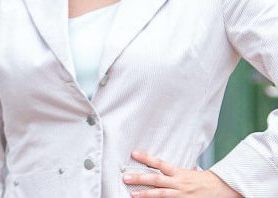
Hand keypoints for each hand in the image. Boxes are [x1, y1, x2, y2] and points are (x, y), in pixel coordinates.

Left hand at [124, 150, 239, 197]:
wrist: (223, 189)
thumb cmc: (205, 181)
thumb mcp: (190, 171)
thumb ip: (176, 170)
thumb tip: (163, 165)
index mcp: (180, 173)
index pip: (160, 163)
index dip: (147, 158)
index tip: (134, 154)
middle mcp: (179, 183)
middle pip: (157, 180)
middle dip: (141, 178)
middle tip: (126, 177)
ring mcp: (182, 195)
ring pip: (161, 195)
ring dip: (146, 194)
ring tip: (133, 194)